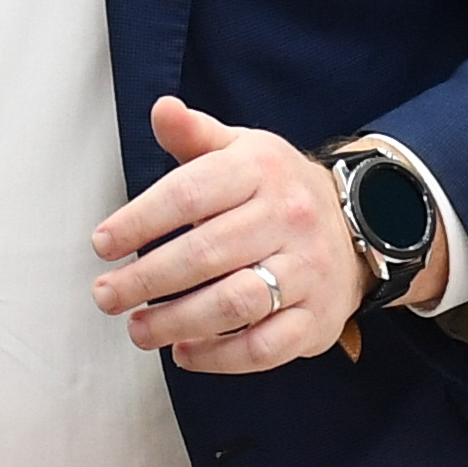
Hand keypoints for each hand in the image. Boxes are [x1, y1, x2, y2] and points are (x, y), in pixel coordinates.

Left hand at [87, 97, 397, 374]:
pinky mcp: (318, 319)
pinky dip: (221, 357)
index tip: (102, 245)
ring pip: (236, 303)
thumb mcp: (240, 150)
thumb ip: (194, 135)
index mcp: (260, 170)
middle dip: (147, 279)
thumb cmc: (278, 188)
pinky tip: (184, 353)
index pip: (189, 193)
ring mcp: (307, 271)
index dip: (139, 220)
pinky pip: (266, 346)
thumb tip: (162, 109)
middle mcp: (289, 219)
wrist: (364, 225)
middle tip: (107, 296)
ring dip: (178, 321)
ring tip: (137, 329)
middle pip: (206, 253)